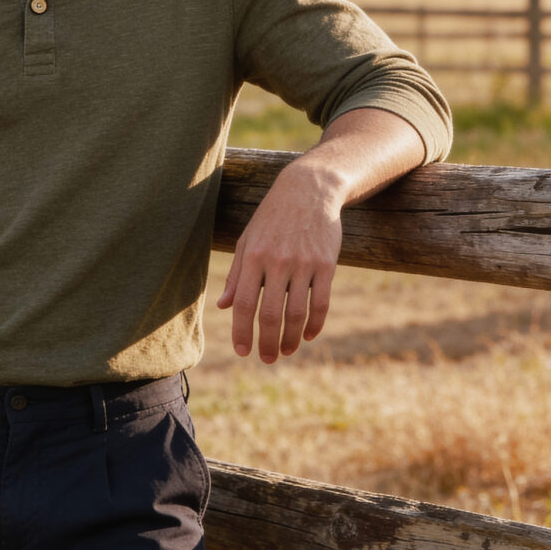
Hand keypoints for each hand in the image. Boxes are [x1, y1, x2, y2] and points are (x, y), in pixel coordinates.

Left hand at [216, 161, 342, 362]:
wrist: (310, 190)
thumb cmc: (273, 217)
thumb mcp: (248, 240)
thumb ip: (237, 275)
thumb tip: (223, 306)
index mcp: (254, 257)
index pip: (245, 304)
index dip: (242, 332)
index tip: (243, 352)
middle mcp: (278, 262)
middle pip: (271, 314)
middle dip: (267, 343)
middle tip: (267, 359)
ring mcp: (304, 264)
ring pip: (297, 313)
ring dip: (291, 339)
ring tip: (286, 351)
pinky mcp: (326, 264)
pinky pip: (321, 303)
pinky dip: (315, 324)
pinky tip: (309, 336)